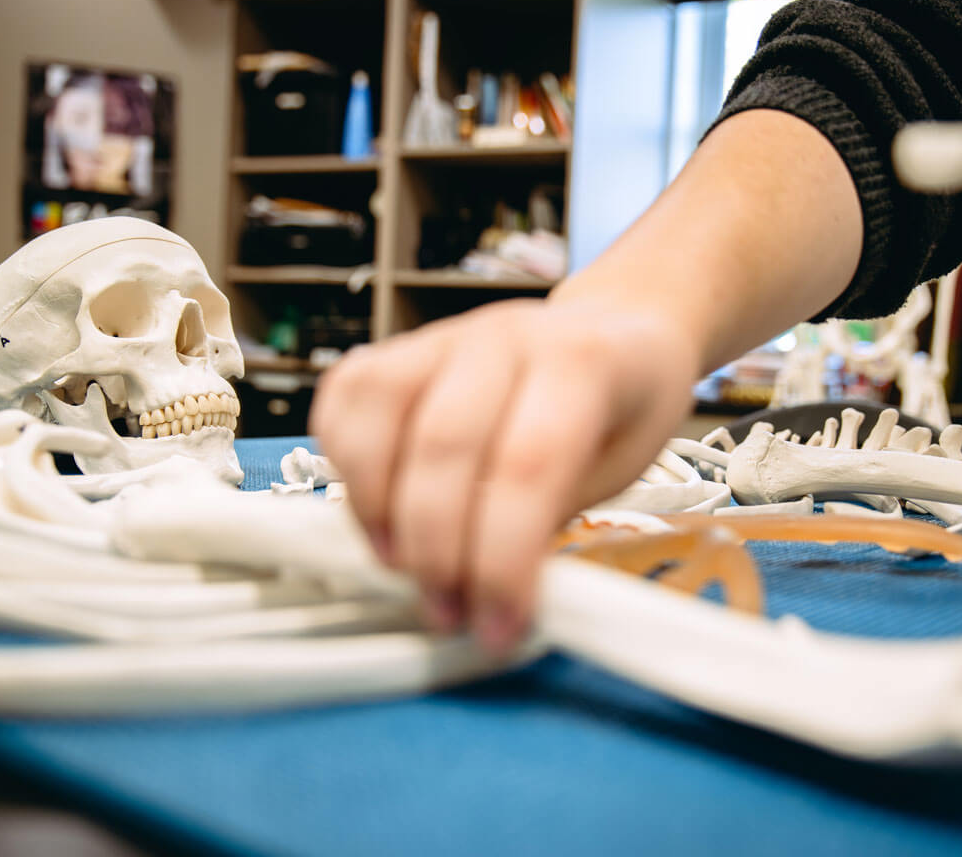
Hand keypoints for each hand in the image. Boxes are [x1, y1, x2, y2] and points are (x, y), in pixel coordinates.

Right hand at [310, 298, 700, 653]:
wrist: (613, 336)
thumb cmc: (617, 411)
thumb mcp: (618, 472)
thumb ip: (550, 522)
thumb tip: (493, 598)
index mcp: (581, 362)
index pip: (529, 465)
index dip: (504, 560)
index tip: (499, 626)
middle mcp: (505, 336)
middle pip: (446, 443)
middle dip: (438, 549)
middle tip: (449, 611)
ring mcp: (444, 336)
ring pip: (378, 410)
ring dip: (377, 506)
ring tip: (402, 566)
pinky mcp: (397, 348)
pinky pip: (345, 396)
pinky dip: (343, 460)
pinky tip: (374, 509)